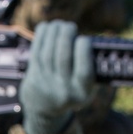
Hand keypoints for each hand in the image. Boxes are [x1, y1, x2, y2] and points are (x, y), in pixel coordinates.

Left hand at [18, 18, 93, 133]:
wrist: (45, 109)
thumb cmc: (72, 90)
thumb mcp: (86, 87)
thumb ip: (93, 69)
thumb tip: (99, 43)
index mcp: (81, 93)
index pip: (83, 71)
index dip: (83, 51)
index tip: (84, 39)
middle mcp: (63, 90)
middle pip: (63, 58)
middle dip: (66, 36)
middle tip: (70, 26)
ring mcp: (46, 84)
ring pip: (48, 53)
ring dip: (53, 33)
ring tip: (59, 24)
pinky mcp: (33, 76)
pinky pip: (36, 52)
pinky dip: (41, 36)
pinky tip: (47, 27)